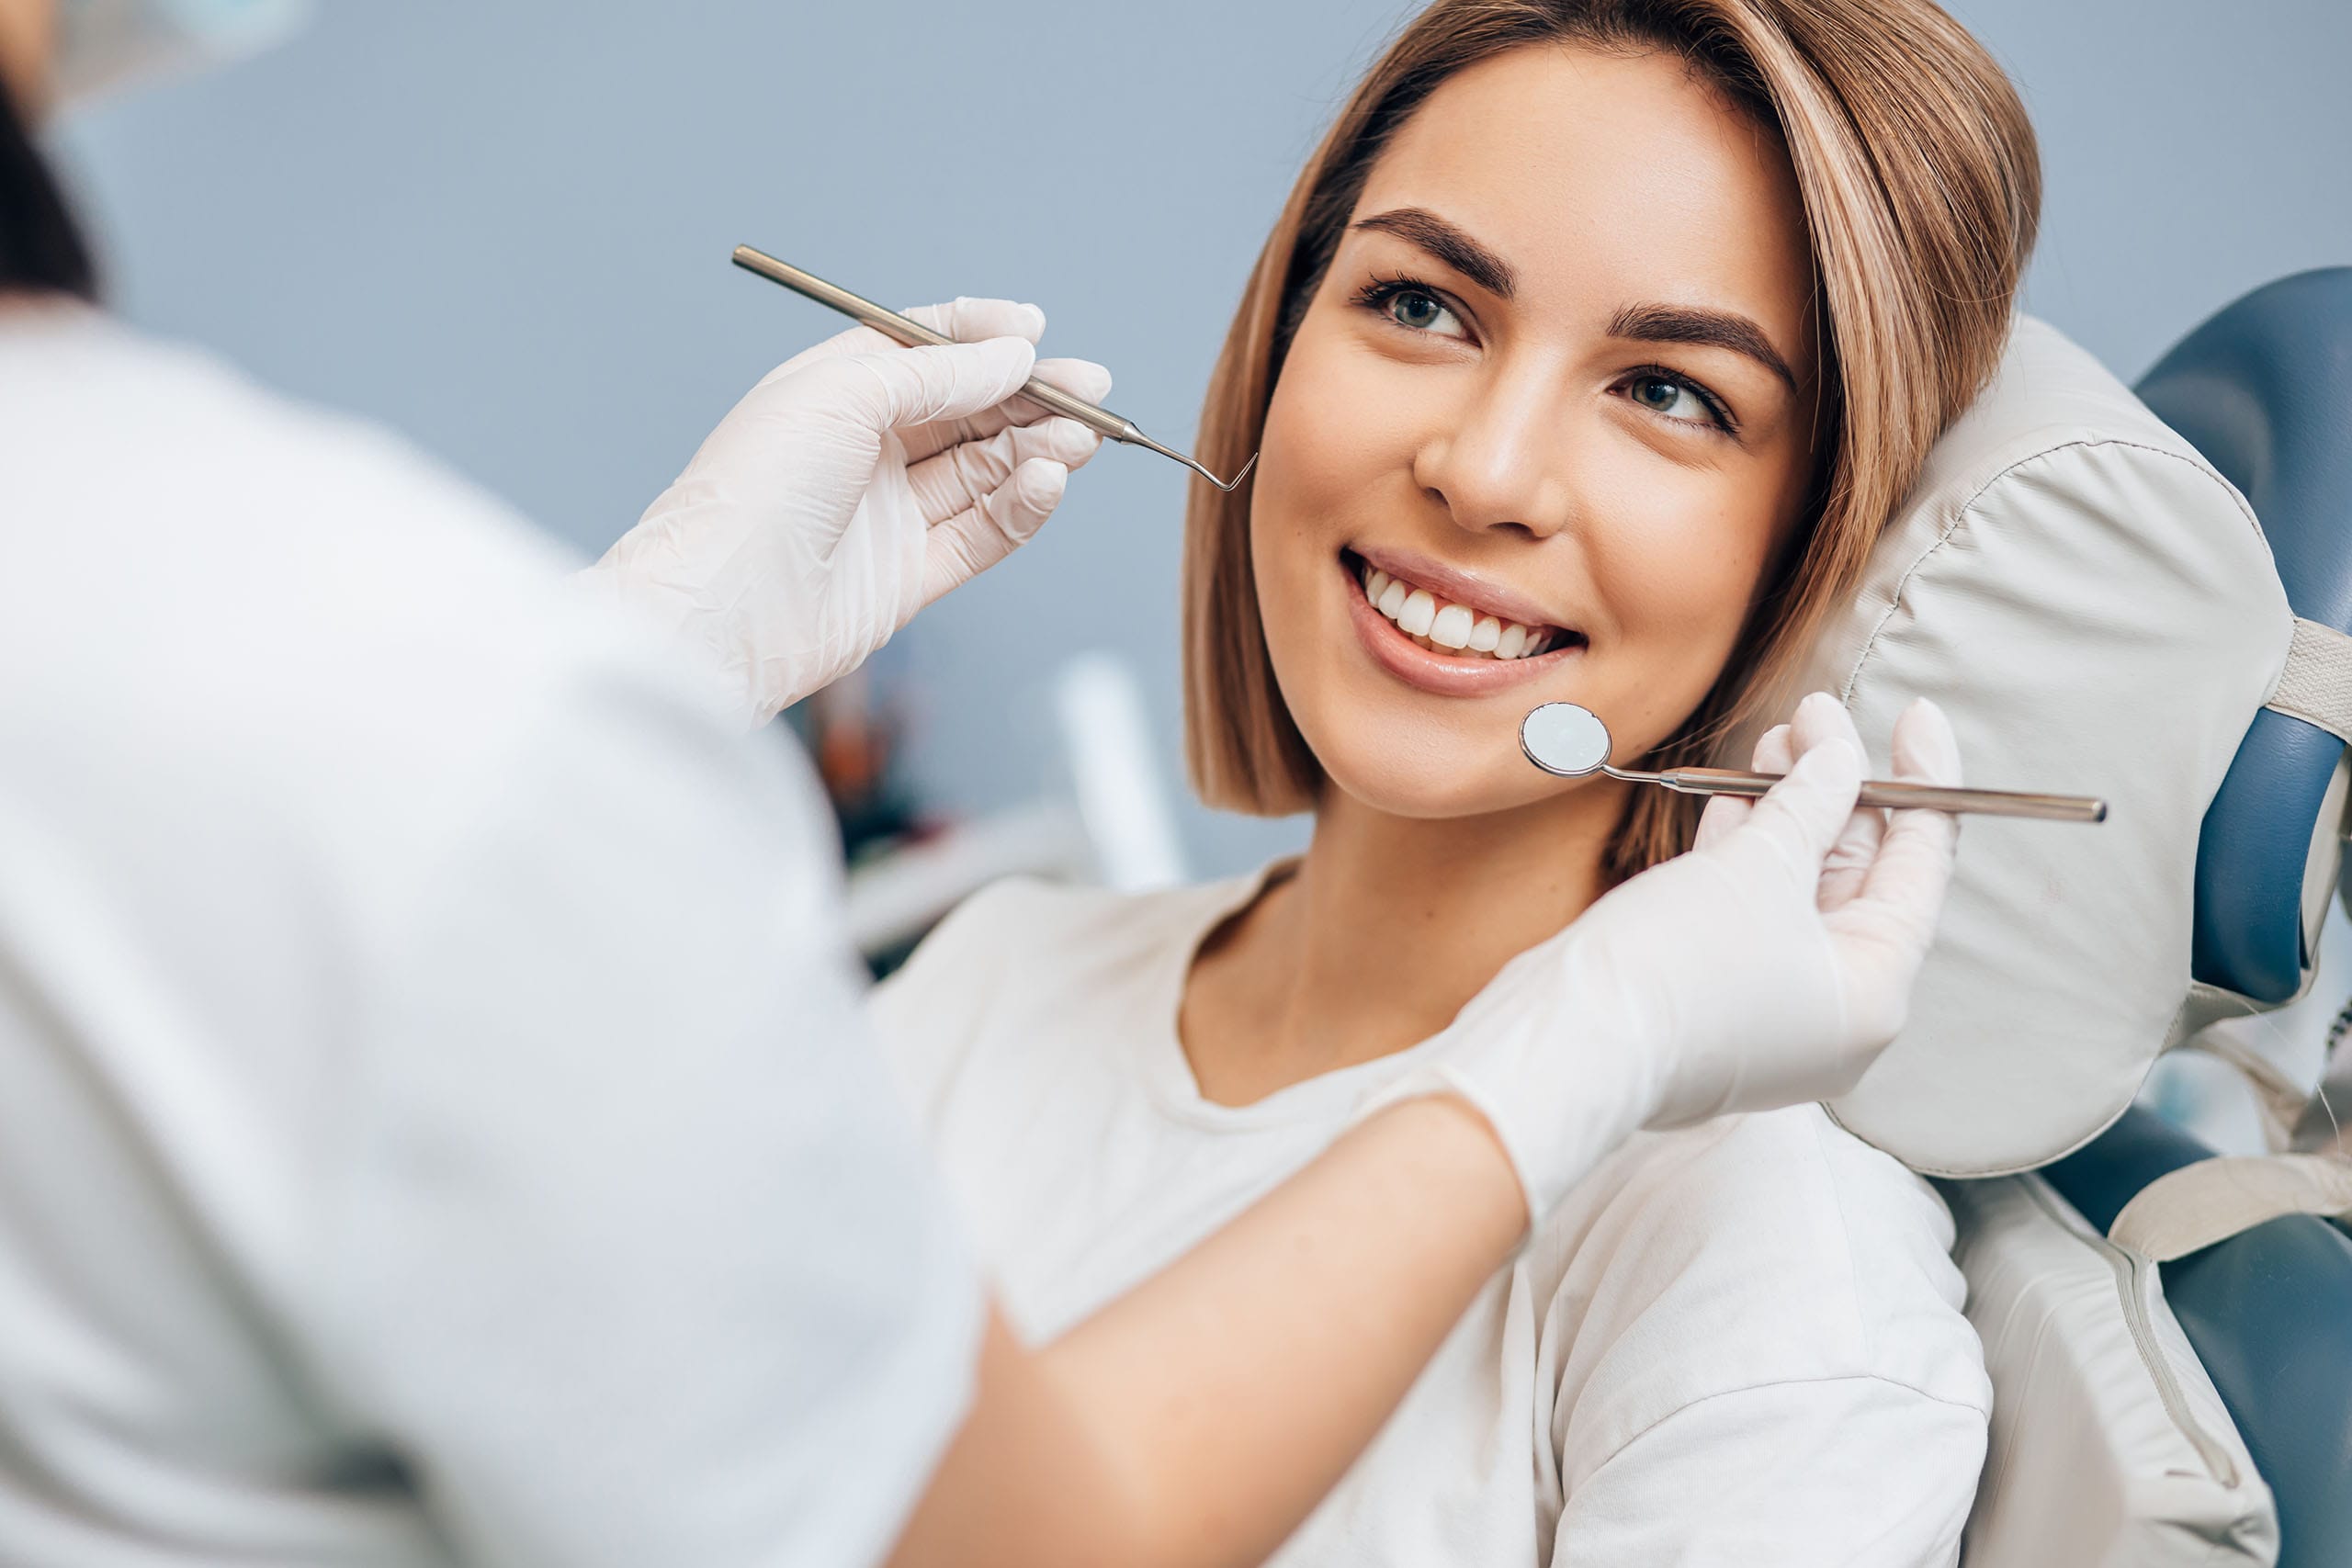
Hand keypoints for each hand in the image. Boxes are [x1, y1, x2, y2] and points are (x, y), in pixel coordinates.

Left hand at [582, 299, 1111, 722]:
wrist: (720, 610)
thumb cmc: (751, 492)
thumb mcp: (841, 395)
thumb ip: (936, 372)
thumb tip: (1012, 354)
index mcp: (835, 392)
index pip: (924, 350)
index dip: (983, 337)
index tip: (1036, 330)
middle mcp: (864, 450)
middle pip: (969, 411)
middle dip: (1032, 396)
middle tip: (1090, 388)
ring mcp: (890, 514)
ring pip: (985, 470)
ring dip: (1038, 449)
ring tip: (1080, 438)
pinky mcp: (912, 575)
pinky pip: (984, 532)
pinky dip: (1022, 506)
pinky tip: (1048, 481)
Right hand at [1364, 693, 1962, 1224]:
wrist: (1567, 1043)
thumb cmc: (1677, 968)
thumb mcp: (1760, 865)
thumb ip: (1812, 800)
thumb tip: (1839, 754)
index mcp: (1875, 992)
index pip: (1921, 866)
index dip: (1923, 780)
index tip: (1916, 713)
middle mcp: (1835, 1011)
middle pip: (1858, 876)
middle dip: (1836, 788)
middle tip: (1814, 716)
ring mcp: (1774, 1011)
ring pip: (1797, 891)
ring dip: (1787, 812)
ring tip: (1774, 740)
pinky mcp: (1718, 1003)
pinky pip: (1751, 917)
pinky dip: (1746, 859)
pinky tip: (1733, 802)